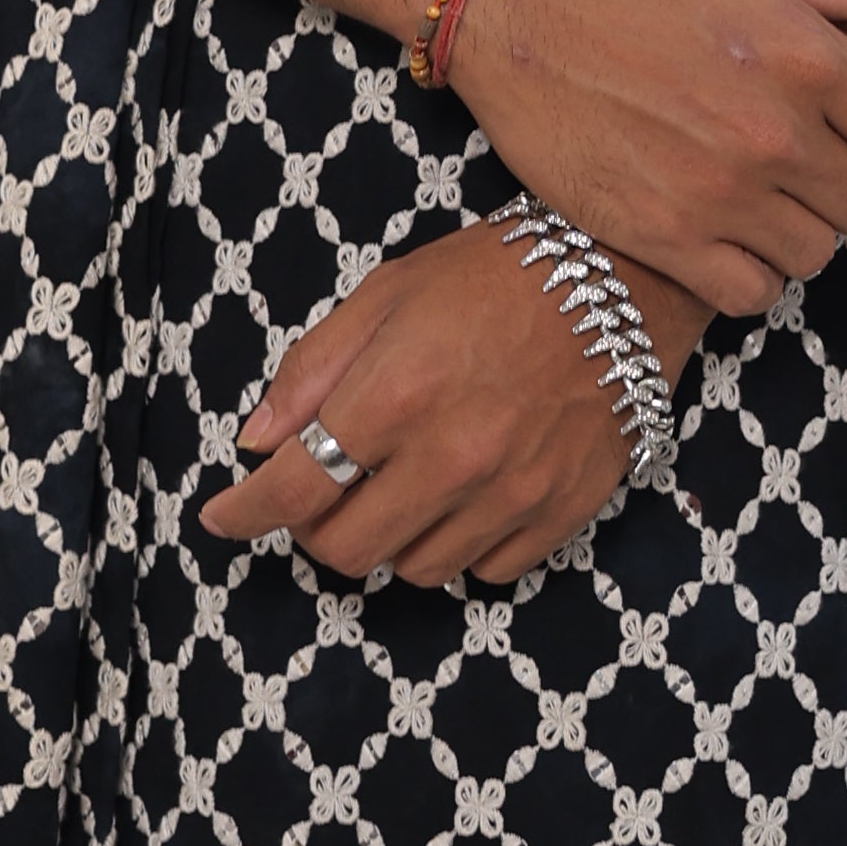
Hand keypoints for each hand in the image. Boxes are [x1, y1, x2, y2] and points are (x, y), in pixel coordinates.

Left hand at [198, 224, 706, 589]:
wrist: (623, 278)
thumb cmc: (498, 275)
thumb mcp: (389, 293)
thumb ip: (313, 368)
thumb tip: (257, 440)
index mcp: (395, 394)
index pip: (293, 488)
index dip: (244, 513)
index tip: (222, 517)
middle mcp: (450, 456)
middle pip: (348, 551)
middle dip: (317, 530)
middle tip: (323, 493)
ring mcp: (510, 492)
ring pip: (416, 570)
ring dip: (391, 538)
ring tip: (402, 485)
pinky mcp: (560, 511)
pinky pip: (486, 570)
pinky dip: (460, 545)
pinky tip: (462, 496)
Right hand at [444, 0, 846, 318]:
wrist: (521, 12)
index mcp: (808, 57)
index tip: (846, 133)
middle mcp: (775, 130)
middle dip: (837, 187)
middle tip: (791, 165)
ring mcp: (721, 190)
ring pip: (813, 254)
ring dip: (791, 232)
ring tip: (752, 198)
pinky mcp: (666, 235)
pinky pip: (751, 293)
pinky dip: (745, 274)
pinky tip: (719, 236)